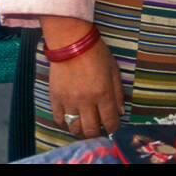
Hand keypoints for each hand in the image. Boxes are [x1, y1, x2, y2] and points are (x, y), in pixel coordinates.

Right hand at [42, 18, 124, 138]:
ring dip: (82, 132)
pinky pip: (59, 119)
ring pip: (74, 128)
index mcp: (103, 93)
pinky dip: (66, 124)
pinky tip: (71, 121)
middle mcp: (86, 100)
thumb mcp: (114, 70)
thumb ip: (118, 93)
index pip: (110, 121)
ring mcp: (69, 101)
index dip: (114, 128)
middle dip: (98, 134)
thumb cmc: (96, 52)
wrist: (71, 41)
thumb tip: (120, 112)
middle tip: (99, 131)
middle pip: (91, 130)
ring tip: (85, 128)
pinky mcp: (55, 98)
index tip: (113, 127)